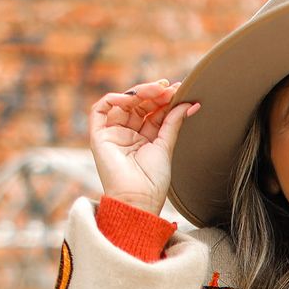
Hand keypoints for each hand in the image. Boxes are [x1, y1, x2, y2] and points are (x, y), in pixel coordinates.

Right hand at [89, 78, 200, 215]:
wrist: (138, 200)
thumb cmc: (152, 182)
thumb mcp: (165, 146)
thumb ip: (173, 122)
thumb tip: (189, 103)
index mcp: (145, 139)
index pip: (153, 112)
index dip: (163, 100)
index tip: (178, 90)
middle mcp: (128, 134)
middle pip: (138, 105)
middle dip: (153, 94)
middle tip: (168, 88)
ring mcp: (113, 134)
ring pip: (122, 103)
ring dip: (138, 93)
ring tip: (156, 90)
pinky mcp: (99, 136)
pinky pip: (100, 109)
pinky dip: (114, 99)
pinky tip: (131, 98)